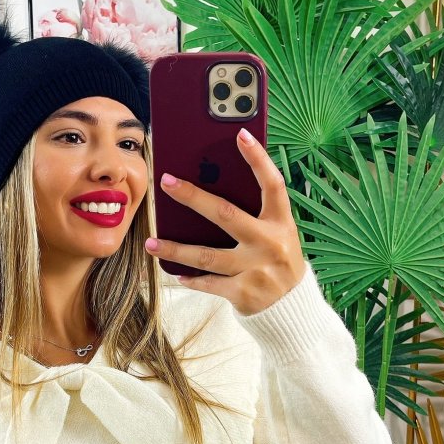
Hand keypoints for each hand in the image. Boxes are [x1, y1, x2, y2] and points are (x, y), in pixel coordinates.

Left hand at [145, 126, 307, 314]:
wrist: (293, 308)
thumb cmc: (277, 260)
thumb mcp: (277, 234)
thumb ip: (255, 214)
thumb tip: (212, 185)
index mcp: (281, 222)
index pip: (272, 184)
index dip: (258, 159)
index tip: (240, 135)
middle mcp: (270, 243)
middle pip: (226, 214)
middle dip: (193, 197)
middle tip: (167, 181)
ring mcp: (257, 270)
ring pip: (207, 255)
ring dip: (175, 248)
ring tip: (150, 242)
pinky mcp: (243, 293)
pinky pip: (208, 282)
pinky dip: (189, 278)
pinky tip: (173, 271)